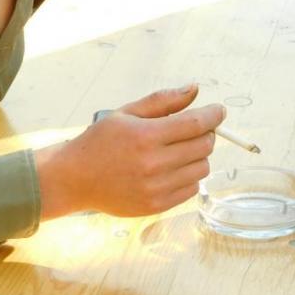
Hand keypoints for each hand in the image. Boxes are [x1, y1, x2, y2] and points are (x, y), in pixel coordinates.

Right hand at [36, 84, 223, 218]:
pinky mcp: (157, 205)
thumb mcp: (126, 113)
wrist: (75, 179)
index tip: (219, 110)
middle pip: (204, 146)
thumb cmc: (101, 142)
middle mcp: (153, 164)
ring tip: (180, 149)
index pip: (196, 124)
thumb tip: (195, 89)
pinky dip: (189, 176)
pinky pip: (192, 188)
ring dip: (198, 156)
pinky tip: (173, 168)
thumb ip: (163, 100)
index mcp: (146, 136)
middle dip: (207, 134)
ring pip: (202, 168)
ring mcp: (156, 188)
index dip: (214, 115)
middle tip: (195, 129)